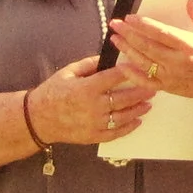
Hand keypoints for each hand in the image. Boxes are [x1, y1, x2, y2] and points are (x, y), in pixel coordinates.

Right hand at [27, 54, 158, 146]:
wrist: (39, 118)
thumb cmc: (53, 91)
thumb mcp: (69, 72)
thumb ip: (90, 63)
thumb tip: (109, 56)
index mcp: (87, 88)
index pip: (114, 77)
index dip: (130, 71)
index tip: (142, 67)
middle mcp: (93, 107)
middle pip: (123, 98)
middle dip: (141, 92)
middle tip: (154, 87)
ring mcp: (94, 123)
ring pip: (123, 117)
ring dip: (138, 109)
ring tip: (149, 104)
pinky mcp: (93, 136)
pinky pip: (115, 133)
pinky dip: (129, 127)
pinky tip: (138, 121)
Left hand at [109, 0, 192, 103]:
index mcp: (189, 45)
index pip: (161, 33)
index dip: (143, 25)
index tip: (129, 18)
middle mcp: (178, 61)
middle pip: (147, 46)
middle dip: (128, 34)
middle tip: (115, 25)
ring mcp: (172, 76)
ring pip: (144, 62)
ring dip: (127, 50)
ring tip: (114, 39)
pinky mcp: (168, 87)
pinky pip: (146, 81)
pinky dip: (133, 74)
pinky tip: (122, 65)